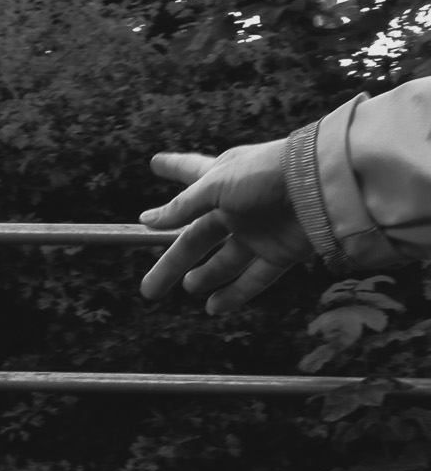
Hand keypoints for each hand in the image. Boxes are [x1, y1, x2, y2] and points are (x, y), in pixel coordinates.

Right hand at [138, 140, 313, 312]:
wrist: (322, 183)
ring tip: (189, 287)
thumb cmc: (266, 173)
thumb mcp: (216, 184)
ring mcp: (259, 231)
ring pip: (225, 262)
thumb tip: (148, 221)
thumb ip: (182, 206)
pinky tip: (214, 307)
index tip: (155, 163)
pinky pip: (255, 278)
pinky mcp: (281, 252)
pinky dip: (235, 294)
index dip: (173, 169)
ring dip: (206, 277)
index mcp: (222, 179)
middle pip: (197, 239)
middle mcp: (238, 206)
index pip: (189, 174)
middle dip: (172, 263)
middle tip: (149, 288)